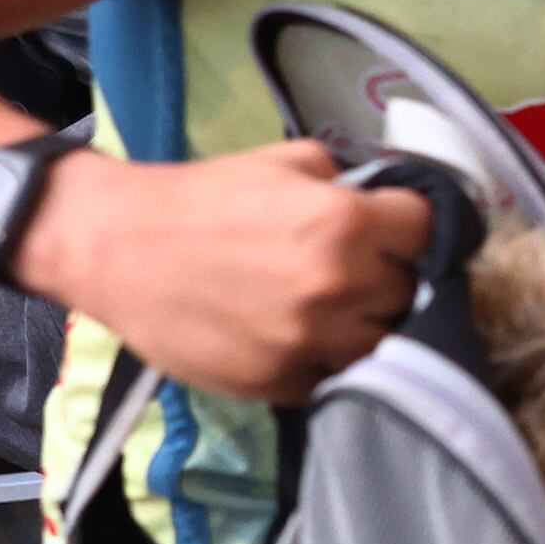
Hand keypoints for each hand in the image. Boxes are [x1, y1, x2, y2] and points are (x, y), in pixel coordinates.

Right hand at [18, 141, 432, 402]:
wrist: (115, 247)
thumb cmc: (203, 197)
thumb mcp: (288, 160)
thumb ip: (349, 181)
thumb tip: (387, 203)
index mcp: (346, 223)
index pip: (430, 230)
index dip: (413, 228)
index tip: (397, 232)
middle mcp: (337, 286)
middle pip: (412, 293)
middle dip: (394, 280)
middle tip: (364, 273)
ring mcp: (308, 341)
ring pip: (383, 346)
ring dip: (369, 329)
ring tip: (341, 313)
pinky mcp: (277, 383)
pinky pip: (334, 379)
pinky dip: (328, 363)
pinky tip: (305, 340)